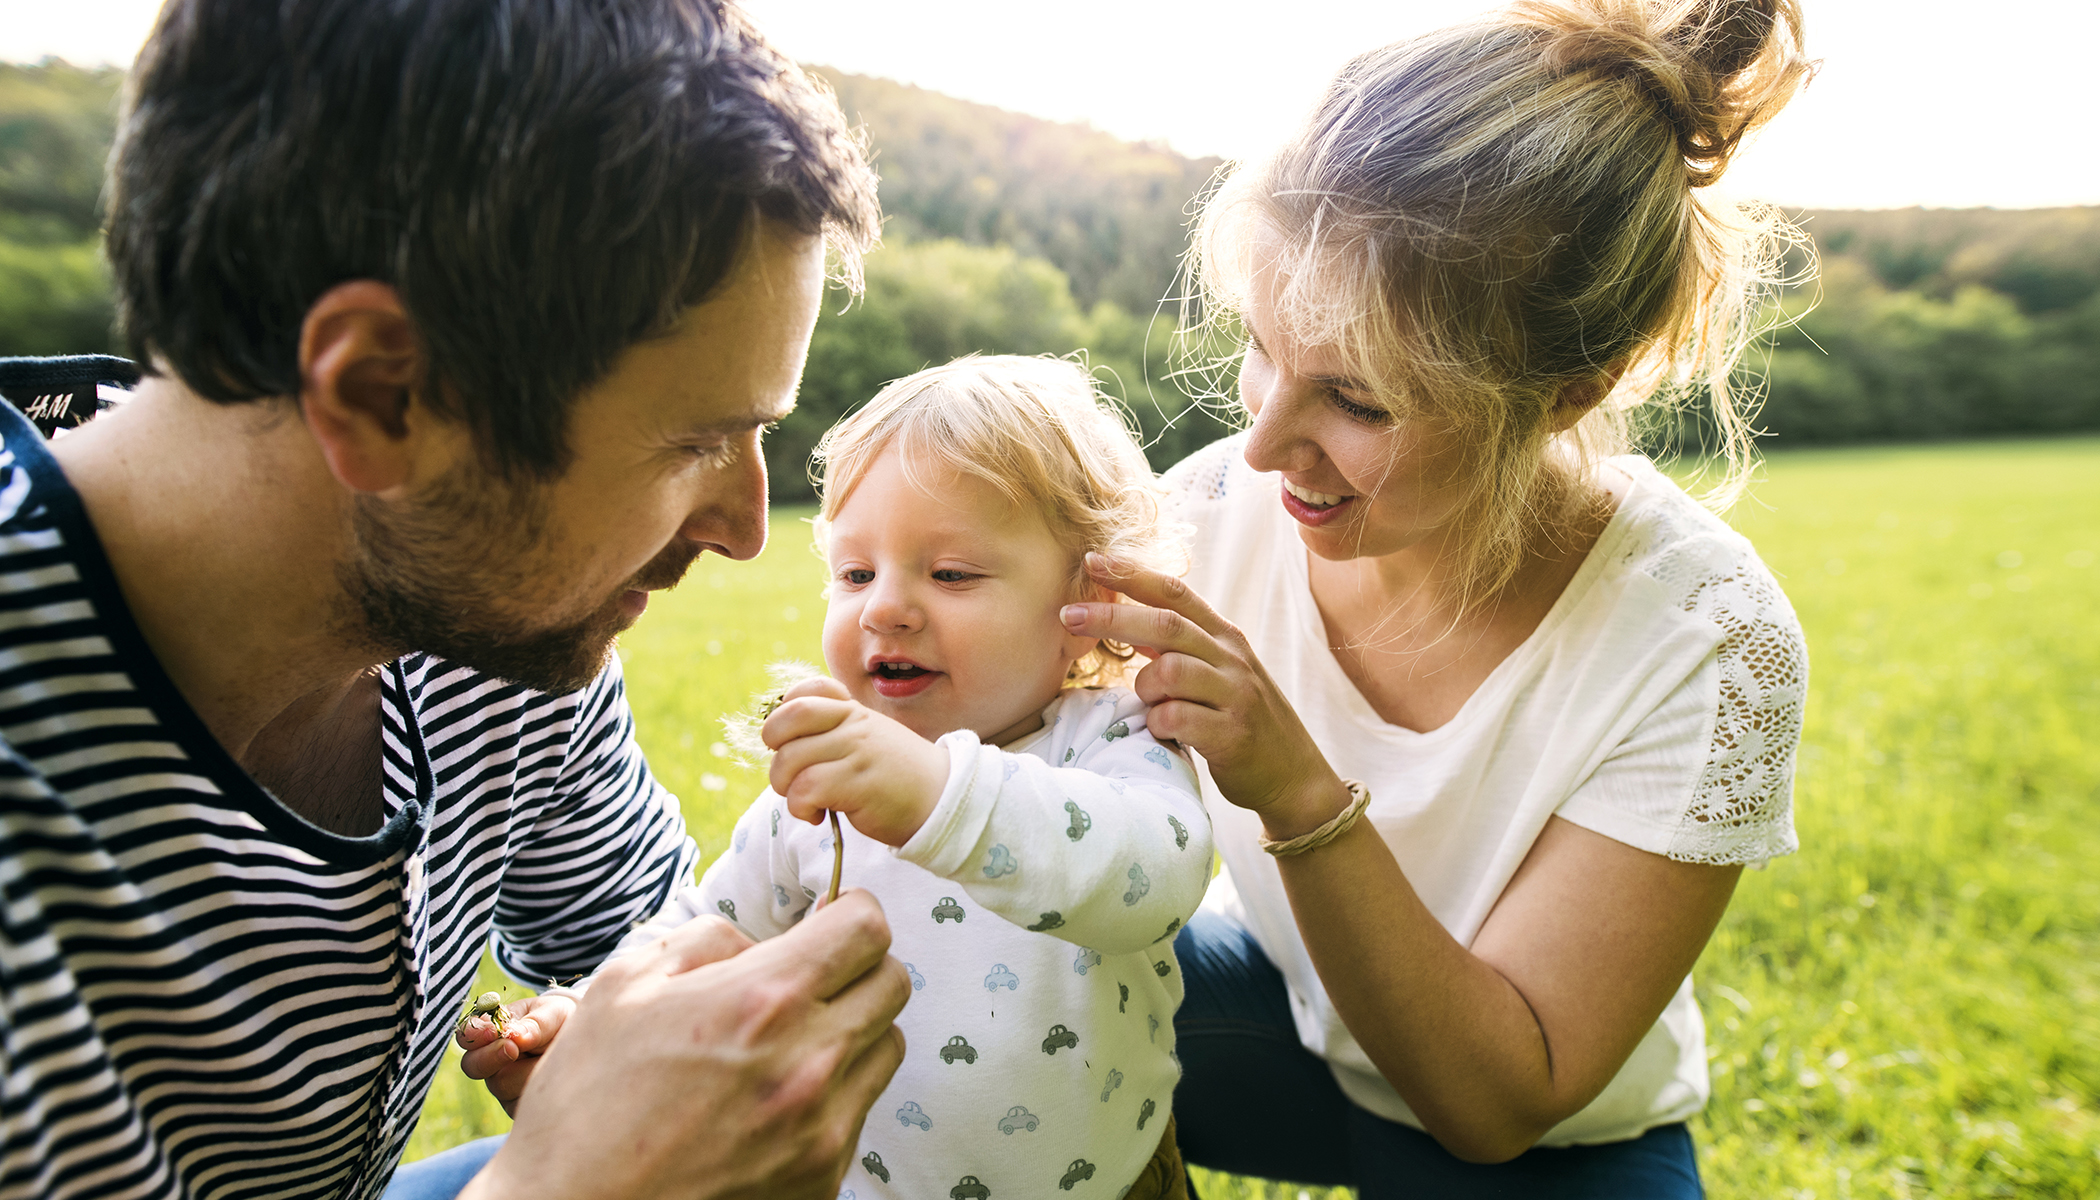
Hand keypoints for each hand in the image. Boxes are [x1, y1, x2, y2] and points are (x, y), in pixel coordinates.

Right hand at [456, 991, 577, 1116]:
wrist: (582, 1046)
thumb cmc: (561, 1022)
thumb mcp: (552, 1014)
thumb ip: (534, 1023)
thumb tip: (515, 1036)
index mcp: (493, 1031)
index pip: (468, 1033)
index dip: (473, 1033)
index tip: (490, 1032)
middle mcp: (492, 1060)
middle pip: (473, 1065)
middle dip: (492, 1056)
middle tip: (513, 1048)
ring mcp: (503, 1085)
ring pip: (503, 1085)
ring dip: (530, 1069)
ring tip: (554, 1056)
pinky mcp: (516, 1106)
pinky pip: (521, 1103)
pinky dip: (541, 1088)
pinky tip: (554, 1076)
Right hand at [459, 891, 909, 1199]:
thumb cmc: (587, 1102)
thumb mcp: (625, 985)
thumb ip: (708, 940)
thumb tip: (758, 940)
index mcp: (764, 1000)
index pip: (867, 928)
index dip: (853, 911)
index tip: (833, 918)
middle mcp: (810, 1062)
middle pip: (893, 983)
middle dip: (859, 966)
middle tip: (813, 976)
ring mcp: (823, 1128)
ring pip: (885, 1047)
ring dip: (852, 1030)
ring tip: (789, 1043)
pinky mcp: (823, 1177)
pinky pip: (858, 1111)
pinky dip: (831, 1094)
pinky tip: (772, 1101)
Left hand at [762, 676, 949, 846]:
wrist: (941, 800)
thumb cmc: (898, 776)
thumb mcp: (870, 739)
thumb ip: (836, 732)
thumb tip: (787, 745)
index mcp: (855, 711)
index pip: (807, 691)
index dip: (784, 713)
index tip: (792, 740)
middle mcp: (854, 725)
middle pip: (787, 720)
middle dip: (773, 749)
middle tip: (789, 773)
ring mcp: (856, 751)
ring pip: (789, 760)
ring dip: (786, 788)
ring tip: (807, 801)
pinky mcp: (856, 783)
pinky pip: (805, 789)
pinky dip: (801, 807)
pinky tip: (818, 815)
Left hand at [1060, 553, 1350, 837]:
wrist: (1295, 776)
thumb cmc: (1243, 722)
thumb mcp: (1219, 673)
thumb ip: (1180, 648)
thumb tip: (1127, 621)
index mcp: (1225, 638)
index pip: (1176, 593)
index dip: (1133, 574)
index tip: (1092, 561)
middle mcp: (1232, 659)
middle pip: (1165, 624)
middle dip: (1112, 616)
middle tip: (1068, 616)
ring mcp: (1235, 696)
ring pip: (1169, 671)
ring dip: (1145, 687)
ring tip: (1150, 704)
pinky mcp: (1232, 735)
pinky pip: (1176, 718)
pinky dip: (1158, 724)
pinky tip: (1164, 733)